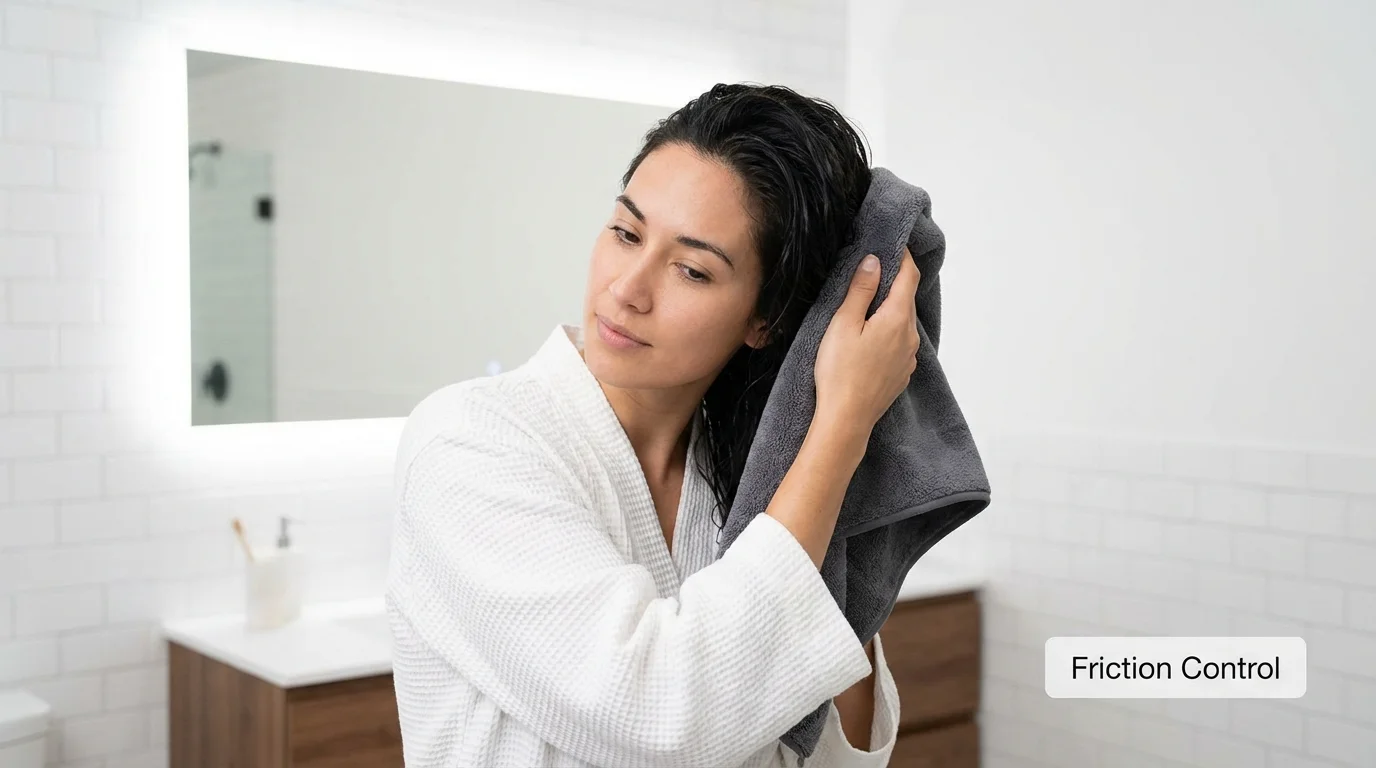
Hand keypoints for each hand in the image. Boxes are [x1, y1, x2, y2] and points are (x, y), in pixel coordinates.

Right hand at [814, 246, 920, 434]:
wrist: (847, 419)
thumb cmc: (840, 372)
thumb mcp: (843, 324)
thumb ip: (861, 290)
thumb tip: (874, 261)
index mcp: (898, 318)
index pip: (909, 275)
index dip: (903, 256)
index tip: (891, 244)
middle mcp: (910, 336)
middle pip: (907, 298)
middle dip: (893, 282)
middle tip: (871, 270)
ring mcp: (908, 357)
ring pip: (903, 322)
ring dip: (889, 309)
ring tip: (865, 305)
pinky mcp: (901, 373)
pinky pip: (899, 343)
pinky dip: (888, 331)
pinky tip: (868, 338)